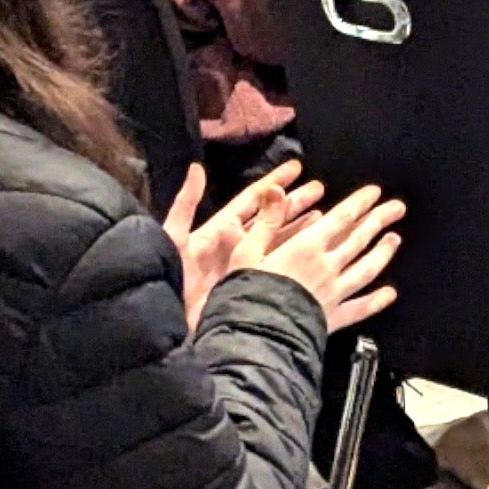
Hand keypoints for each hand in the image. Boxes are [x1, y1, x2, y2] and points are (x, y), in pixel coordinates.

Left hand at [164, 159, 324, 331]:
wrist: (166, 321)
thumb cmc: (170, 275)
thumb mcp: (176, 238)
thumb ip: (186, 204)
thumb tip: (196, 167)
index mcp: (220, 229)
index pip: (252, 199)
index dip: (273, 182)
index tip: (297, 167)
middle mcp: (236, 245)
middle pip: (270, 216)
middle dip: (293, 201)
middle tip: (319, 188)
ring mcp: (243, 267)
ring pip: (277, 241)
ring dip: (298, 227)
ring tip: (322, 215)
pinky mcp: (249, 287)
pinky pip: (276, 268)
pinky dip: (293, 257)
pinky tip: (310, 253)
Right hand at [256, 182, 404, 332]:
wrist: (254, 338)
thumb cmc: (247, 293)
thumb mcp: (248, 251)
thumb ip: (267, 220)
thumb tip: (276, 188)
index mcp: (307, 247)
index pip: (341, 218)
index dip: (359, 203)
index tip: (375, 192)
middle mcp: (327, 267)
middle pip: (359, 239)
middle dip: (379, 220)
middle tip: (397, 208)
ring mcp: (334, 293)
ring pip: (365, 269)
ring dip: (382, 253)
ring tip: (395, 240)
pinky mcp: (333, 318)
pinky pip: (360, 308)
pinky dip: (376, 300)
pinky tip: (390, 294)